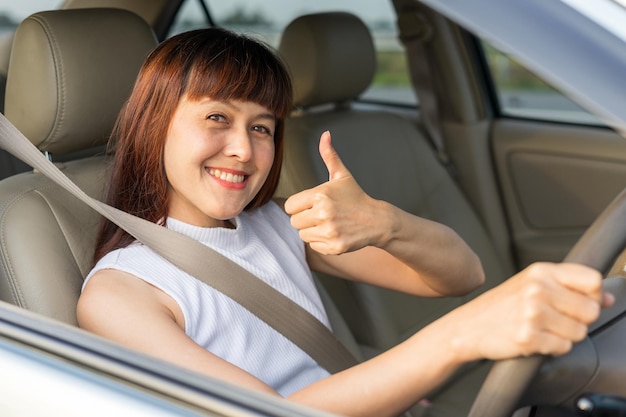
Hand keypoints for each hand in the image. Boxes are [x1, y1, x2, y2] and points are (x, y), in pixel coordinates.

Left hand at [284, 131, 386, 254]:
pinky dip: (321, 242)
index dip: (299, 205)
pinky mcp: (334, 246)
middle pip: (294, 221)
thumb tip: (325, 134)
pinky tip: (334, 233)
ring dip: (312, 230)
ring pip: (303, 234)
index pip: (289, 206)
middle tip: (322, 214)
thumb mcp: (342, 175)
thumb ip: (329, 156)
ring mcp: (329, 231)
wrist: (377, 220)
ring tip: (329, 223)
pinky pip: (313, 246)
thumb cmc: (355, 197)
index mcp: (320, 195)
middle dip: (305, 218)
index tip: (313, 204)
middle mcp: (323, 213)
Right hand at [446, 262, 613, 361]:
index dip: (593, 295)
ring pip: (580, 332)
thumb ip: (571, 287)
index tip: (580, 302)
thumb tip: (607, 297)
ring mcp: (533, 313)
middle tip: (555, 319)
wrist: (468, 327)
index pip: (592, 280)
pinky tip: (535, 339)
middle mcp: (537, 289)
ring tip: (542, 329)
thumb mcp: (532, 285)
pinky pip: (563, 348)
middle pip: (591, 310)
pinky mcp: (529, 336)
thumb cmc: (501, 306)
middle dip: (579, 320)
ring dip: (565, 336)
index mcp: (541, 272)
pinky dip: (553, 348)